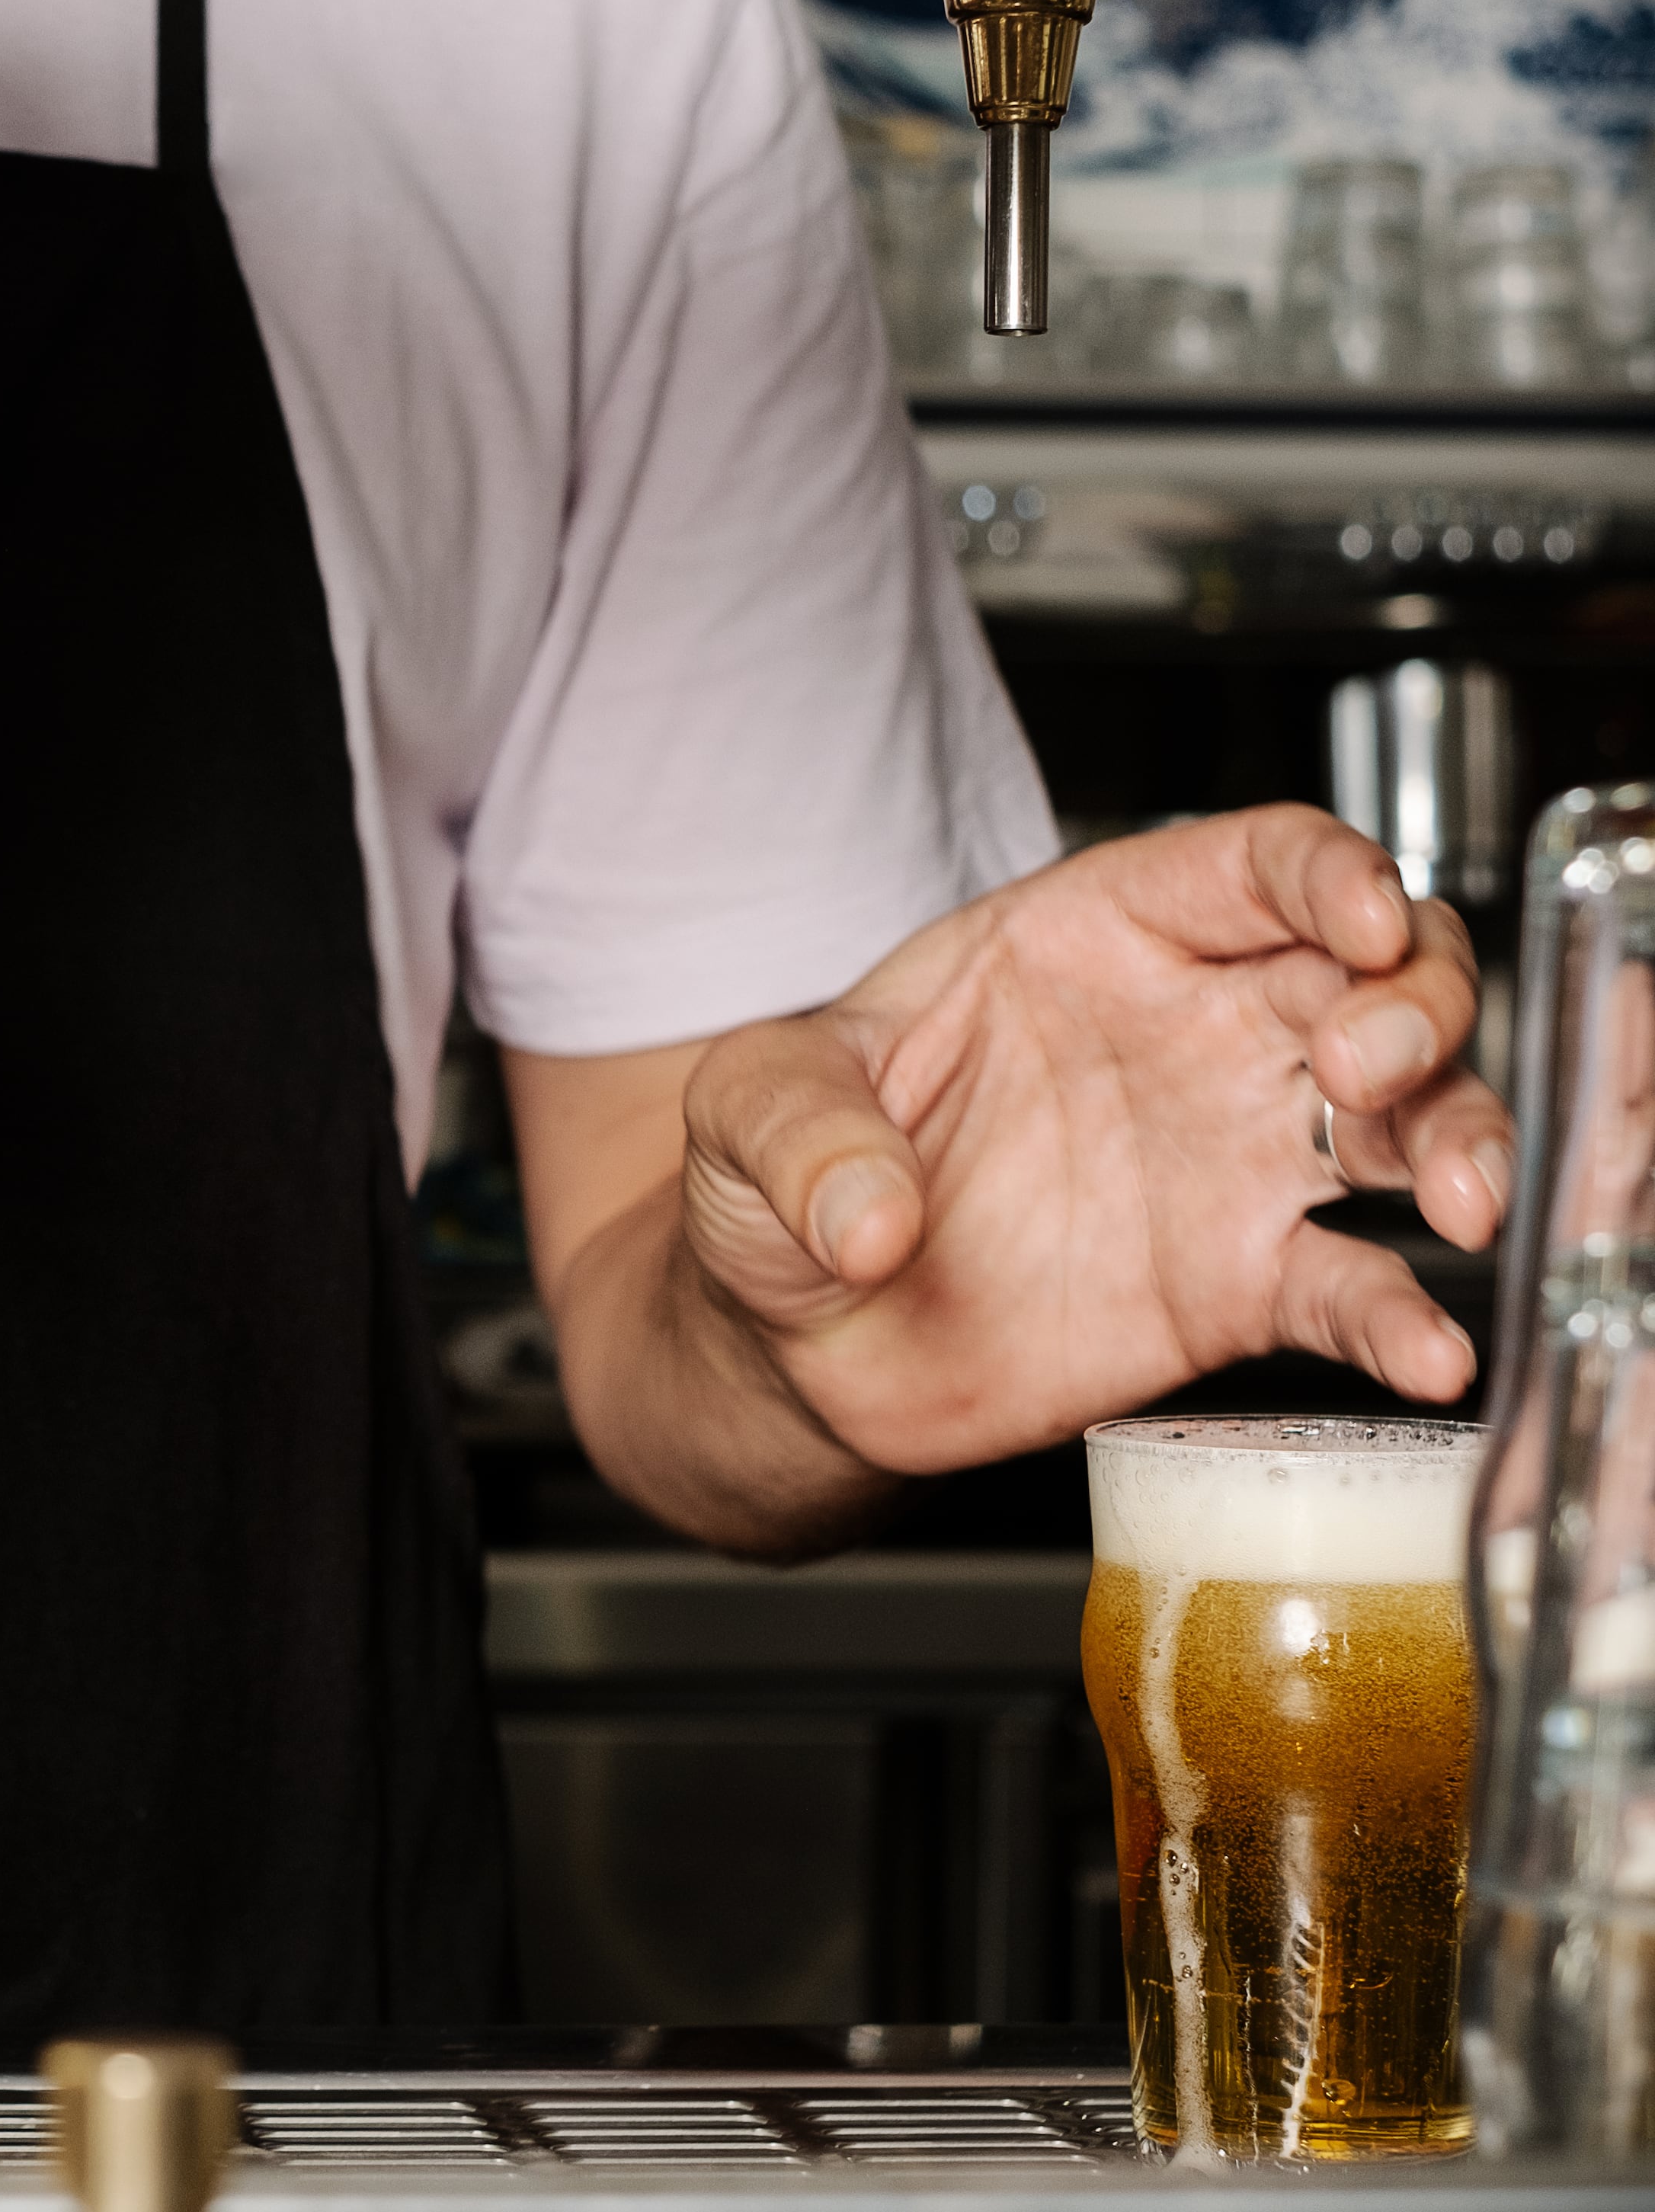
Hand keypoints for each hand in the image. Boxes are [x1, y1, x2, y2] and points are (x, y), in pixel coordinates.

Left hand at [682, 806, 1507, 1479]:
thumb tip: (861, 1218)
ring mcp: (1230, 1158)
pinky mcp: (1235, 1285)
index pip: (1254, 863)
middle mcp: (1194, 1032)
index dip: (1332, 877)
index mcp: (1093, 939)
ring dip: (1465, 1136)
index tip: (1358, 924)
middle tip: (1367, 1066)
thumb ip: (795, 1132)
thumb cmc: (783, 1178)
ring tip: (1456, 1197)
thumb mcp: (746, 1108)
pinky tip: (1426, 1348)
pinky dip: (1405, 1318)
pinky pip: (1351, 1287)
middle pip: (1376, 973)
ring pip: (1412, 1116)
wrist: (792, 1333)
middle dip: (1419, 1001)